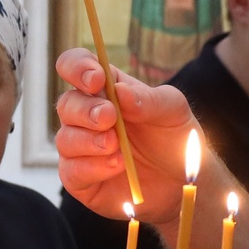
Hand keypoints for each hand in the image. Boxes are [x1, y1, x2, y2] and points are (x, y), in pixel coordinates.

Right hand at [52, 47, 196, 224]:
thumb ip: (148, 99)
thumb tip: (118, 90)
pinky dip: (93, 167)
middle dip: (86, 110)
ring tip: (116, 145)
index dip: (76, 67)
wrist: (183, 182)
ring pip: (65, 139)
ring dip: (89, 141)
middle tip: (109, 117)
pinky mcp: (80, 179)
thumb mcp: (173, 111)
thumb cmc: (175, 139)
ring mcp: (80, 148)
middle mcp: (86, 116)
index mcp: (105, 89)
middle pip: (66, 104)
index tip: (95, 80)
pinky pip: (71, 171)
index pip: (74, 66)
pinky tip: (116, 165)